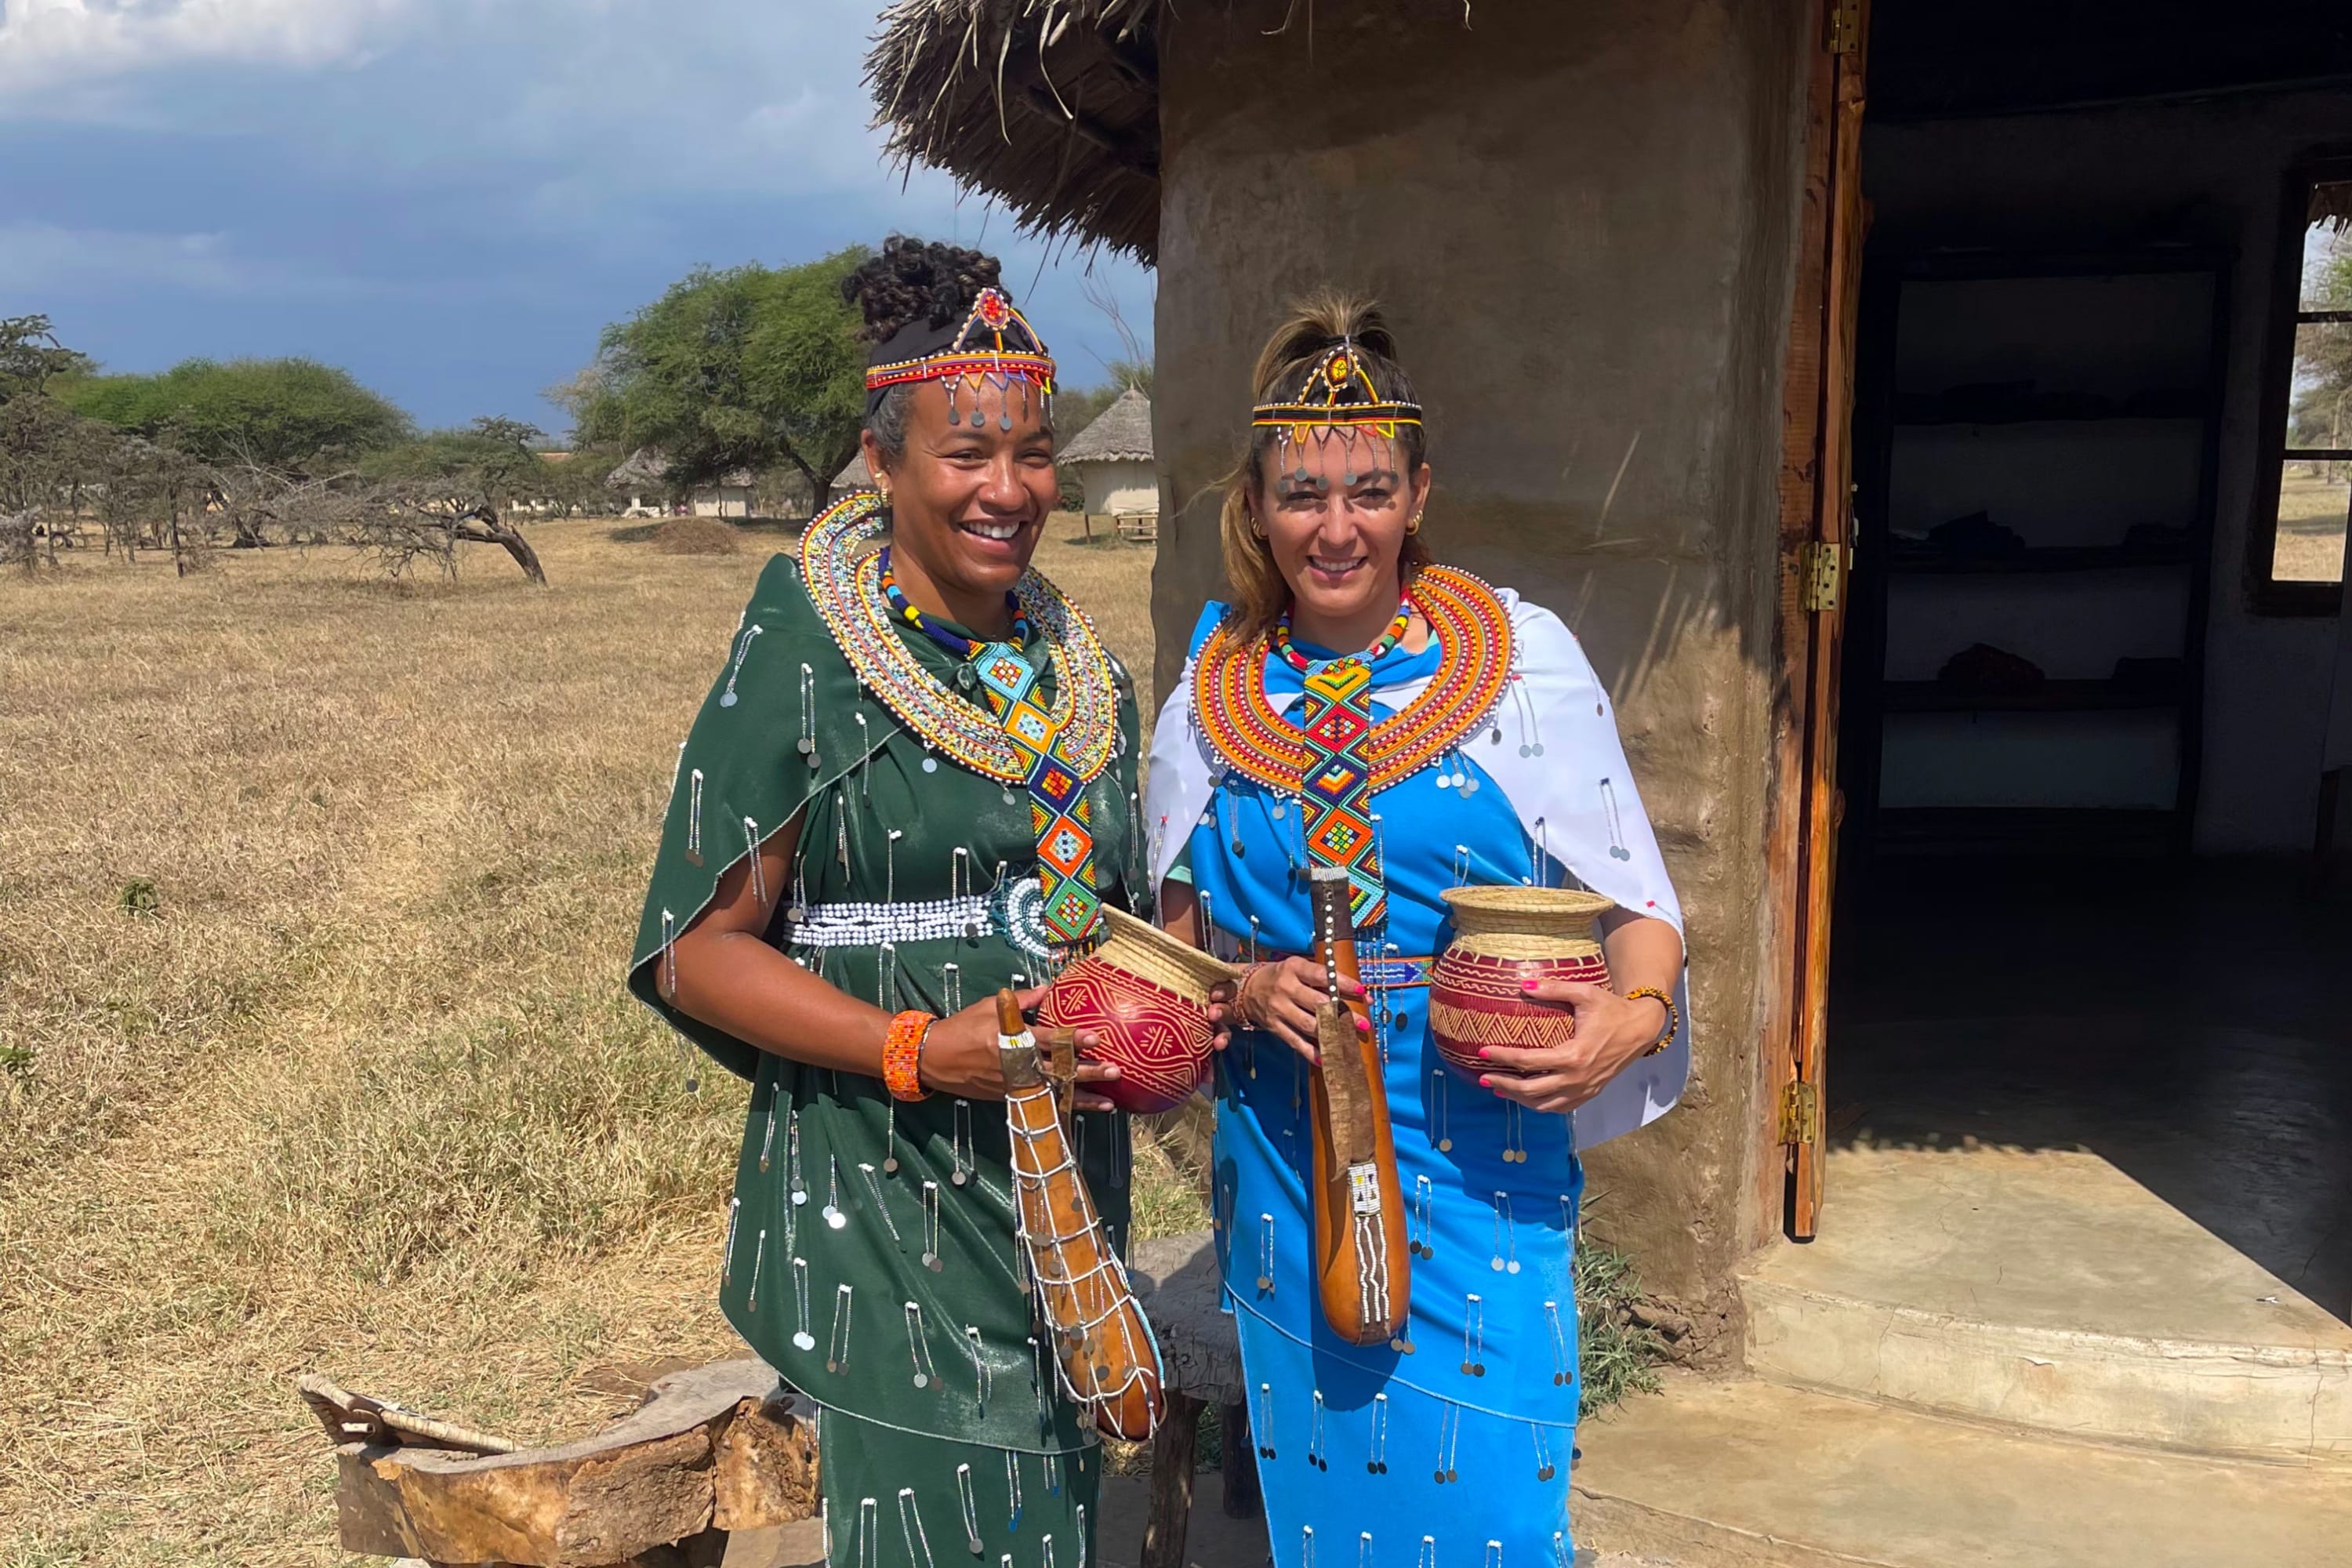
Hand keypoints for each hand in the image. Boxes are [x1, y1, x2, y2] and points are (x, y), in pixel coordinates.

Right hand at [917, 987, 1123, 1110]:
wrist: (935, 1059)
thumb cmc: (963, 1027)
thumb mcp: (988, 1007)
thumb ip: (1022, 1000)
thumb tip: (1049, 988)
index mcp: (1010, 1038)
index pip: (1047, 1039)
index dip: (1072, 1039)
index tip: (1095, 1037)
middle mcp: (1015, 1064)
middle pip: (1057, 1069)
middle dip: (1087, 1071)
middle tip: (1115, 1070)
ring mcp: (1013, 1085)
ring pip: (1054, 1093)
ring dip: (1083, 1097)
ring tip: (1110, 1101)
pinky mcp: (1009, 1098)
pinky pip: (1042, 1103)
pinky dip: (1065, 1107)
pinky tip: (1086, 1110)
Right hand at [1205, 958, 1366, 1065]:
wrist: (1246, 988)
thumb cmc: (1280, 976)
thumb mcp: (1297, 967)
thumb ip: (1321, 976)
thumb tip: (1357, 991)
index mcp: (1294, 968)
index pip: (1322, 975)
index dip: (1343, 983)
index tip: (1362, 991)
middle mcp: (1286, 988)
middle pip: (1319, 1003)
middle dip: (1344, 1015)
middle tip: (1363, 1023)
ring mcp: (1279, 1009)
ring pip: (1309, 1025)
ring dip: (1332, 1034)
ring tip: (1350, 1040)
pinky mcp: (1275, 1026)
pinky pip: (1295, 1041)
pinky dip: (1311, 1052)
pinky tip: (1327, 1058)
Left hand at [1474, 981, 1668, 1115]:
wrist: (1641, 1029)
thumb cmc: (1612, 1009)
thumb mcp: (1584, 993)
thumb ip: (1554, 988)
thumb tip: (1523, 984)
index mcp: (1574, 1055)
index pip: (1528, 1061)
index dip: (1502, 1057)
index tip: (1482, 1051)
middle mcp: (1577, 1078)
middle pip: (1531, 1090)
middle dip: (1504, 1085)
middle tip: (1484, 1078)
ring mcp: (1584, 1089)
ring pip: (1544, 1105)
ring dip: (1519, 1099)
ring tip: (1499, 1090)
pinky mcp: (1590, 1093)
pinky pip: (1560, 1107)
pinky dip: (1540, 1105)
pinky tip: (1526, 1097)